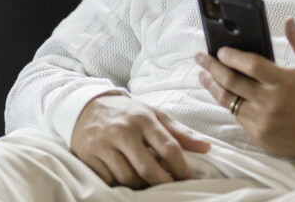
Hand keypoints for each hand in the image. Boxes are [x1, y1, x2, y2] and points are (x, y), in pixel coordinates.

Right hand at [71, 92, 210, 188]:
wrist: (87, 106)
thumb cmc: (128, 113)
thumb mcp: (154, 115)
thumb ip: (180, 132)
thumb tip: (207, 147)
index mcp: (144, 119)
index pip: (169, 147)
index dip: (181, 167)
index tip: (188, 178)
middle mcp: (123, 131)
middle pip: (148, 168)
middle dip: (163, 182)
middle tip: (171, 187)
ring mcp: (104, 144)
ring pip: (128, 178)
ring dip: (142, 186)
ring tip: (151, 184)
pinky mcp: (89, 156)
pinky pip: (109, 180)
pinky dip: (121, 185)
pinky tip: (130, 180)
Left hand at [196, 17, 294, 158]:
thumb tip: (289, 21)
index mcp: (285, 82)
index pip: (252, 65)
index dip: (233, 56)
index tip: (221, 50)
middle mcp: (271, 101)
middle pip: (232, 81)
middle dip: (213, 67)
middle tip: (201, 57)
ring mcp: (261, 119)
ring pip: (228, 99)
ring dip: (212, 84)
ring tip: (203, 74)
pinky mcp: (256, 132)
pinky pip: (235, 113)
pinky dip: (225, 100)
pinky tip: (218, 90)